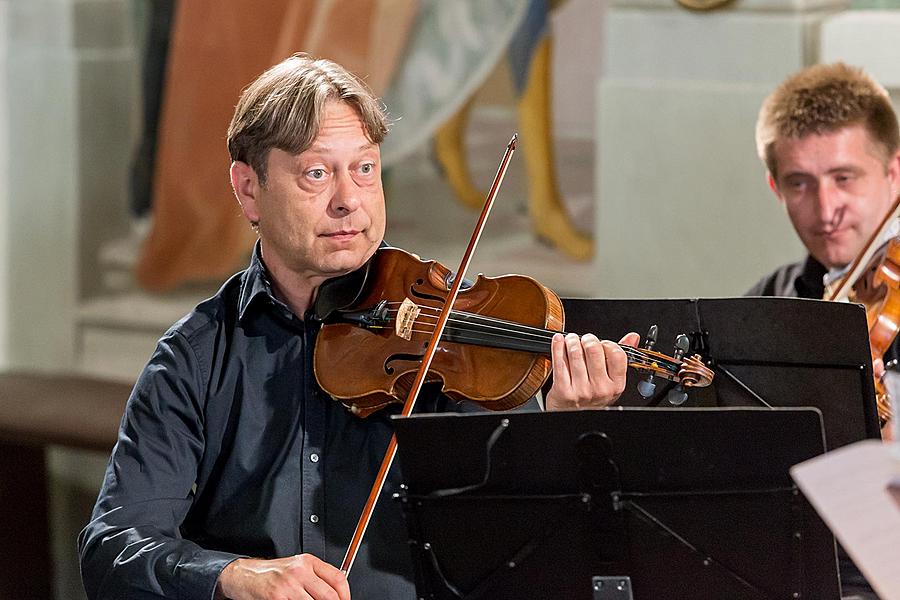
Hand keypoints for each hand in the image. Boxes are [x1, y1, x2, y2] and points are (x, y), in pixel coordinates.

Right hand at [216, 554, 350, 599]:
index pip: (338, 578)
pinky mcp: (278, 597)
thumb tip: (337, 592)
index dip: (346, 595)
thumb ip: (317, 577)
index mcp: (308, 562)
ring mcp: (289, 585)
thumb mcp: (297, 568)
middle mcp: (300, 571)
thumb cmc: (272, 573)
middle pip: (330, 596)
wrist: (245, 575)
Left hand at [544, 332, 639, 410]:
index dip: (607, 343)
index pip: (617, 354)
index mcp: (616, 385)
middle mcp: (600, 389)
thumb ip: (619, 357)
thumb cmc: (591, 397)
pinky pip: (559, 361)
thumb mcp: (610, 381)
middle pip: (594, 349)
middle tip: (584, 339)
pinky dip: (557, 346)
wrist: (571, 415)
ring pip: (575, 352)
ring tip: (571, 340)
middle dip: (587, 338)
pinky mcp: (563, 390)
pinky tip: (558, 341)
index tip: (601, 343)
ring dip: (571, 340)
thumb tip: (633, 337)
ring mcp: (581, 390)